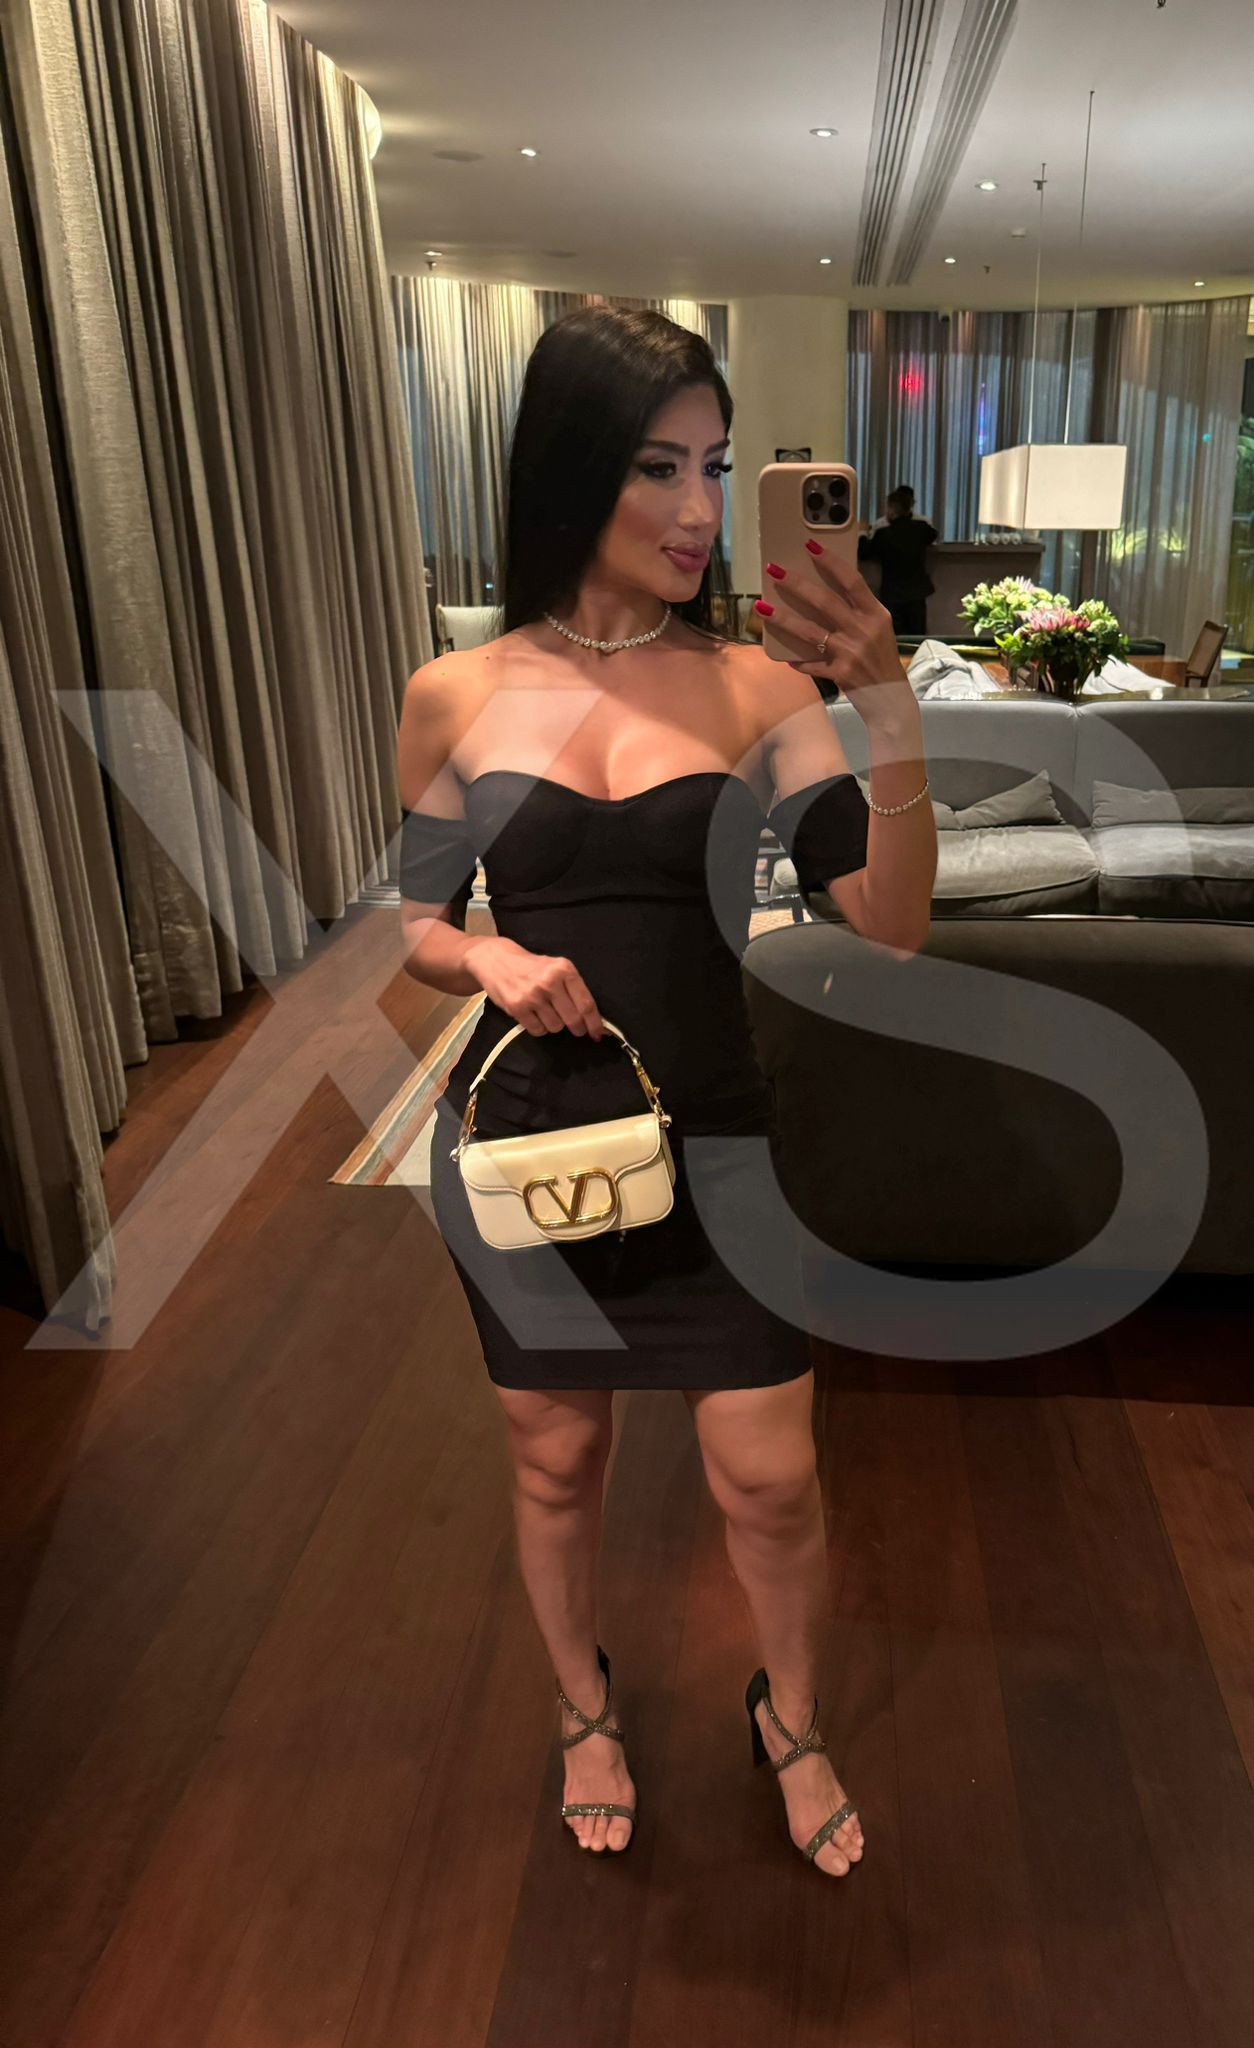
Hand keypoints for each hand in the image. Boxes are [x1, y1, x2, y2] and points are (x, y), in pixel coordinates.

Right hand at [463, 936, 604, 1038]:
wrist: (496, 960)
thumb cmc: (532, 967)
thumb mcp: (556, 968)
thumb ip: (574, 990)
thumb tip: (594, 1020)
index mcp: (564, 969)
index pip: (586, 1004)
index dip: (595, 1023)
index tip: (599, 1034)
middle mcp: (550, 981)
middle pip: (573, 1019)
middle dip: (578, 1029)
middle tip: (576, 1029)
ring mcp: (532, 995)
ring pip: (556, 1027)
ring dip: (555, 1025)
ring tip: (547, 1012)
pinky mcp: (517, 1007)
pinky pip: (538, 1030)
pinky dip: (539, 1028)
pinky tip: (534, 1015)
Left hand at [757, 544, 912, 724]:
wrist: (892, 700)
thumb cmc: (881, 660)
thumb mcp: (879, 630)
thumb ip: (857, 612)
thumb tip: (823, 594)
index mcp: (875, 614)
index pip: (851, 580)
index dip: (831, 562)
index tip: (810, 546)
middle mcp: (864, 629)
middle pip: (824, 601)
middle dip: (796, 584)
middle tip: (773, 570)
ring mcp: (851, 652)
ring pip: (810, 631)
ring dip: (783, 618)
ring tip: (761, 607)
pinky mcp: (841, 673)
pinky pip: (812, 665)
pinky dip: (798, 662)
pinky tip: (784, 658)